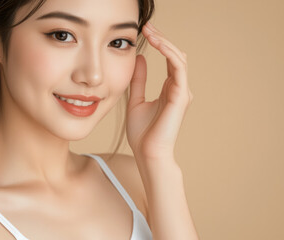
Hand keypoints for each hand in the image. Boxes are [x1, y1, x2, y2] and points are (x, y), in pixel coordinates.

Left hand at [126, 21, 192, 161]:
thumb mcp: (135, 100)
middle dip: (161, 39)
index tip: (144, 32)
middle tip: (147, 26)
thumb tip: (139, 58)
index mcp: (169, 89)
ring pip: (178, 58)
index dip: (158, 44)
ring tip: (150, 32)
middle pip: (175, 55)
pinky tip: (156, 44)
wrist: (147, 153)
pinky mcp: (180, 95)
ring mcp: (181, 91)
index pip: (168, 59)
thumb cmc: (142, 133)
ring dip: (165, 42)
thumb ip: (138, 80)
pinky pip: (178, 67)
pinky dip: (168, 53)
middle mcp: (178, 88)